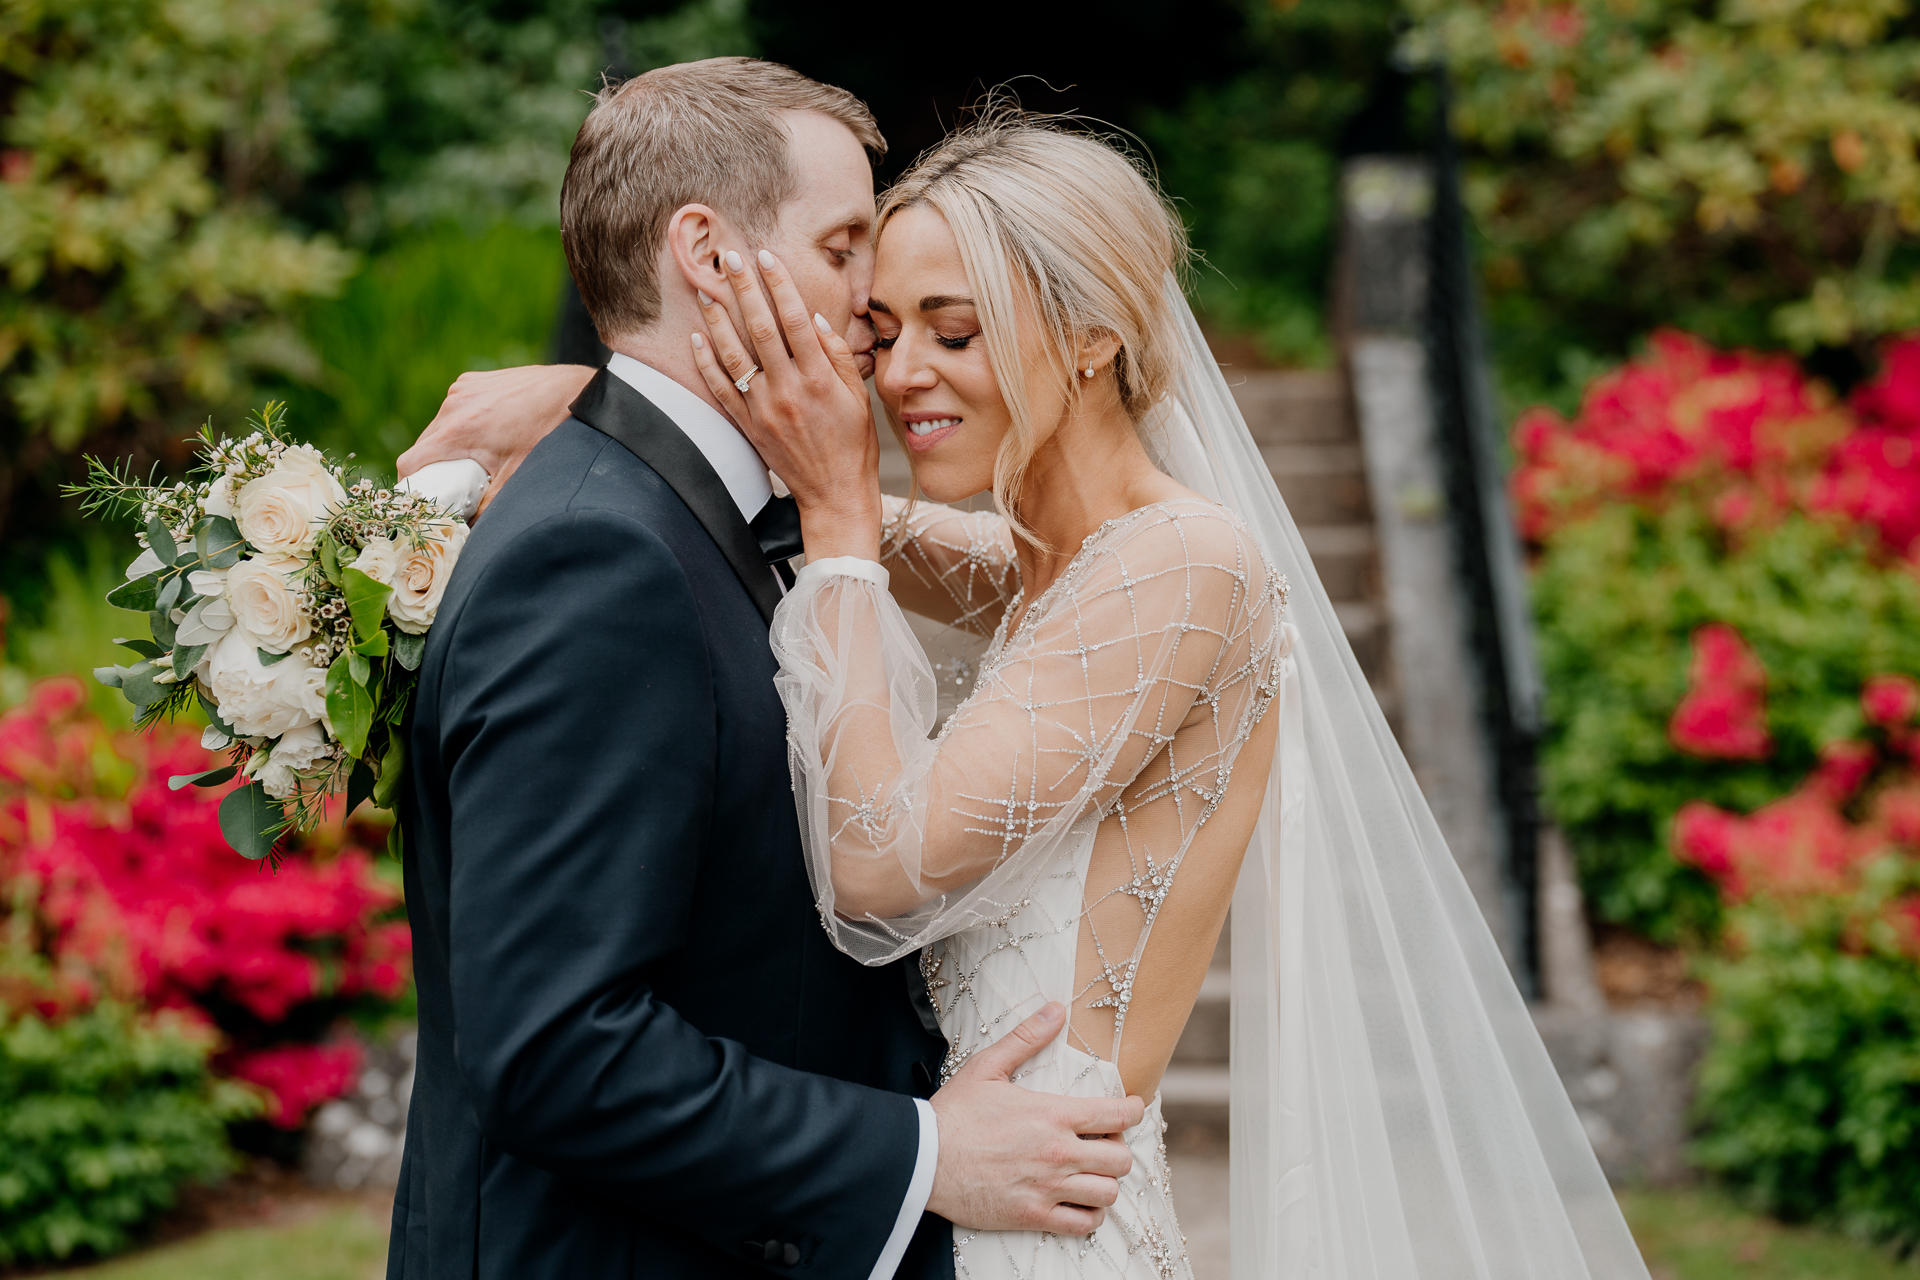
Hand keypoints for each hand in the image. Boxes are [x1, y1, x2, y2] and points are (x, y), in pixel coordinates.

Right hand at [399, 364, 594, 515]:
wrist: (577, 394)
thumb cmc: (549, 434)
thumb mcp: (517, 478)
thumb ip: (488, 508)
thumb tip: (468, 531)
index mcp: (457, 430)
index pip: (410, 463)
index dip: (413, 486)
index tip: (426, 499)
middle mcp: (453, 405)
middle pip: (424, 445)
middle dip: (436, 468)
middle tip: (460, 485)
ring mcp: (462, 389)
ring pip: (439, 427)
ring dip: (451, 445)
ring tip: (479, 458)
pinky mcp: (473, 381)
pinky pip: (455, 408)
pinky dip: (464, 424)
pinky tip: (489, 433)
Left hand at [689, 249, 881, 561]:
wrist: (834, 494)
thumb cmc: (854, 444)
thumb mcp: (858, 397)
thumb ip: (836, 356)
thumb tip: (814, 318)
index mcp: (819, 379)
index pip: (795, 319)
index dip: (779, 284)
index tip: (767, 257)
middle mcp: (788, 390)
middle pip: (760, 328)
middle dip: (744, 289)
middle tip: (729, 258)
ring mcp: (764, 409)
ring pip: (734, 355)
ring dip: (718, 319)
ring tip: (706, 289)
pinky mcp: (748, 426)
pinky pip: (721, 389)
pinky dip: (706, 362)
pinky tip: (697, 337)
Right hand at [926, 1002, 1145, 1235]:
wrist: (922, 1159)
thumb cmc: (953, 1114)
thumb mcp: (987, 1067)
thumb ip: (1026, 1038)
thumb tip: (1056, 1010)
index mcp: (1052, 1115)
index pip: (1116, 1115)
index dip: (1134, 1110)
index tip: (1132, 1108)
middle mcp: (1058, 1153)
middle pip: (1120, 1158)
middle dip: (1119, 1149)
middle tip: (1103, 1144)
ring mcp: (1048, 1188)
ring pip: (1107, 1193)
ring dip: (1105, 1183)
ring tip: (1092, 1175)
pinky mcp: (1033, 1215)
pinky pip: (1083, 1224)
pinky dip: (1090, 1216)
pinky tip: (1079, 1203)